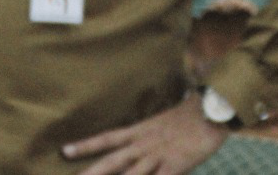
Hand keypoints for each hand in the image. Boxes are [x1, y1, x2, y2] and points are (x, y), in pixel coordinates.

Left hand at [62, 93, 227, 174]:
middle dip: (91, 172)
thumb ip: (148, 136)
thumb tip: (134, 144)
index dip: (86, 145)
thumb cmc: (190, 116)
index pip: (107, 138)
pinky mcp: (176, 165)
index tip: (65, 151)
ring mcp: (159, 155)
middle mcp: (144, 144)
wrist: (213, 109)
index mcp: (140, 131)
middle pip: (111, 160)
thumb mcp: (163, 123)